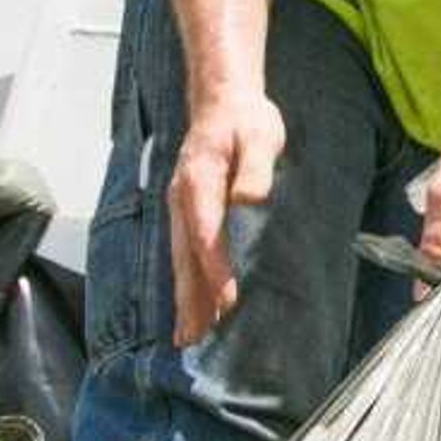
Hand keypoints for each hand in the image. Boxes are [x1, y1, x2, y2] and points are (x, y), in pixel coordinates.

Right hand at [167, 86, 286, 346]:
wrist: (223, 102)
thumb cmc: (245, 120)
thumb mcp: (260, 135)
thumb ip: (255, 167)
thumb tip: (249, 199)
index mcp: (198, 180)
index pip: (205, 231)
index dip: (215, 268)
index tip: (227, 299)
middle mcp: (181, 199)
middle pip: (184, 256)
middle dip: (190, 298)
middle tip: (195, 338)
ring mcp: (180, 208)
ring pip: (179, 261)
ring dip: (184, 299)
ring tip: (186, 338)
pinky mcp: (187, 214)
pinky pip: (184, 255)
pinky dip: (186, 284)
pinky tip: (191, 309)